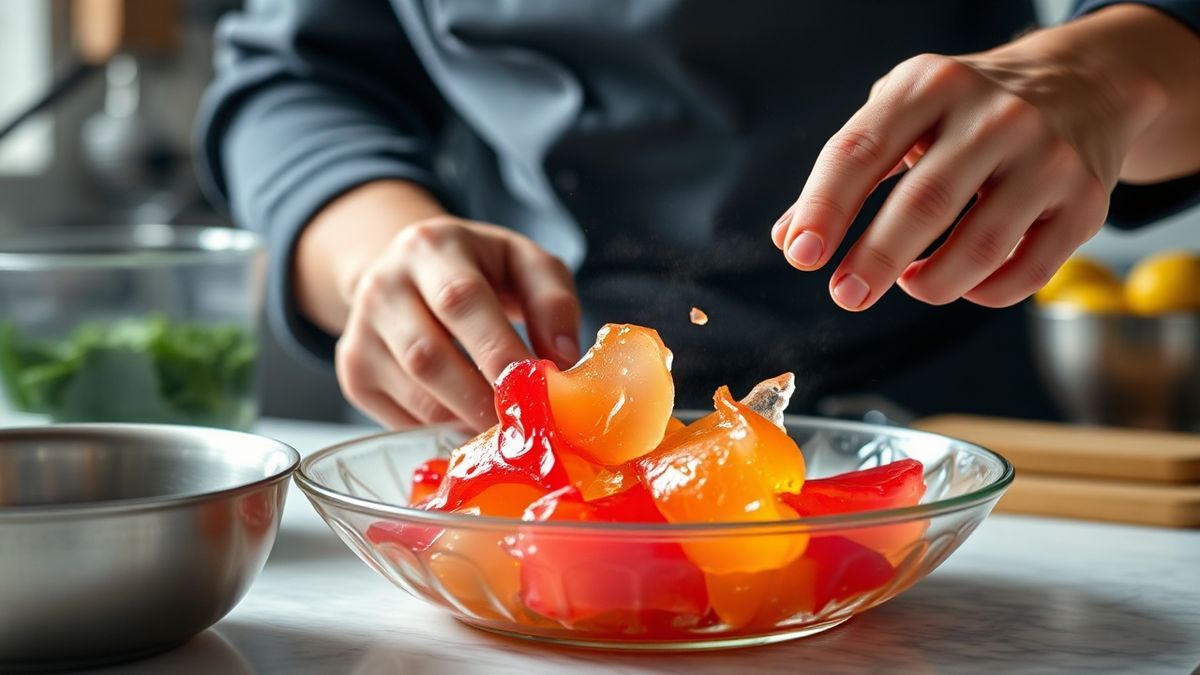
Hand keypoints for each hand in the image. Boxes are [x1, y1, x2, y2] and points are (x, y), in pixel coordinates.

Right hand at [334, 216, 580, 430]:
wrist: (408, 270)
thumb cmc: (479, 269)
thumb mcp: (525, 262)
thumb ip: (552, 300)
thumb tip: (561, 358)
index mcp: (430, 247)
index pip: (460, 301)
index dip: (497, 349)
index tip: (535, 387)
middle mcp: (382, 286)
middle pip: (428, 357)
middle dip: (484, 398)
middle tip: (526, 423)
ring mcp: (360, 333)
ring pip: (416, 397)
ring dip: (468, 421)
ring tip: (506, 425)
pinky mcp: (353, 372)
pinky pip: (402, 419)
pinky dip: (444, 429)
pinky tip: (470, 419)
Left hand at [772, 5, 1195, 309]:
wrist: (1086, 83)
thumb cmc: (967, 110)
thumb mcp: (902, 113)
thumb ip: (846, 172)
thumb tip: (788, 238)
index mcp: (931, 85)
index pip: (862, 150)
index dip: (824, 207)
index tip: (800, 254)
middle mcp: (995, 116)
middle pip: (924, 202)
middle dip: (876, 258)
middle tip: (845, 295)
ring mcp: (1047, 158)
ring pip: (980, 246)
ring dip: (931, 283)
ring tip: (909, 283)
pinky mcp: (1086, 202)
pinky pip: (1026, 273)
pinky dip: (982, 292)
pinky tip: (961, 282)